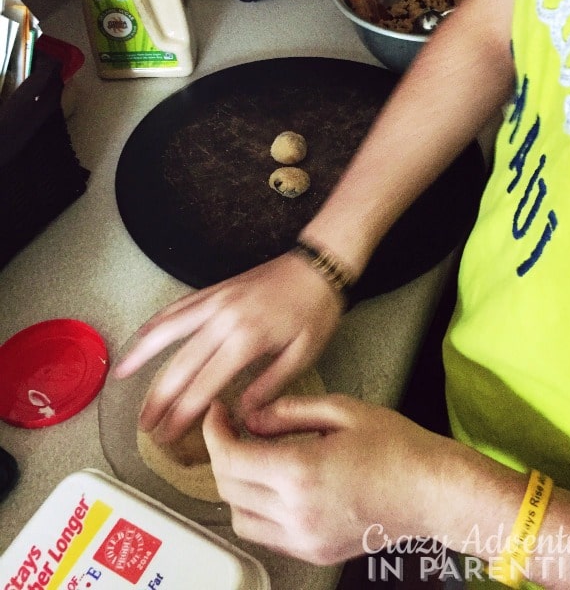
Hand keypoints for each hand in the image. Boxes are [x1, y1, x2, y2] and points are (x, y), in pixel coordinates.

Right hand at [114, 252, 343, 441]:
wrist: (317, 264)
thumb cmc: (316, 310)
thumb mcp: (304, 354)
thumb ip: (270, 385)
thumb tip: (243, 415)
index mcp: (246, 340)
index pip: (203, 385)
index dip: (182, 414)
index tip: (168, 435)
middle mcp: (223, 319)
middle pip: (180, 364)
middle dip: (158, 397)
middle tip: (144, 424)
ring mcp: (215, 301)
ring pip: (167, 330)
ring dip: (142, 354)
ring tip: (121, 375)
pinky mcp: (215, 290)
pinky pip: (179, 306)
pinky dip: (158, 321)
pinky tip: (143, 334)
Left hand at [203, 393, 447, 565]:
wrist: (433, 491)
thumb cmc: (397, 447)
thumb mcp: (342, 410)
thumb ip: (289, 411)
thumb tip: (252, 418)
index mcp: (301, 471)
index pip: (230, 459)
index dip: (214, 432)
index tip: (218, 415)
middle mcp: (297, 512)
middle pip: (229, 488)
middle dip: (222, 454)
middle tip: (232, 429)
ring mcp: (305, 538)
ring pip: (240, 518)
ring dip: (235, 486)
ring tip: (252, 458)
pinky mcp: (314, 552)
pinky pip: (266, 535)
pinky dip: (257, 511)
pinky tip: (274, 486)